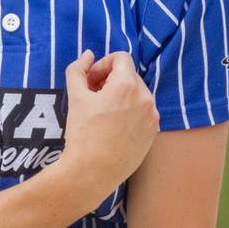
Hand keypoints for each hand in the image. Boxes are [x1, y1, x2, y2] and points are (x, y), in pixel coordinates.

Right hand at [58, 48, 158, 203]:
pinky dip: (129, 112)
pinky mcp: (153, 133)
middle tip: (92, 96)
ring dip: (120, 96)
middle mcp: (146, 99)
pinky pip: (142, 113)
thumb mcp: (75, 97)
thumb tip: (88, 55)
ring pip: (137, 94)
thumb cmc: (83, 134)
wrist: (93, 172)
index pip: (121, 58)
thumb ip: (78, 70)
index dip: (102, 64)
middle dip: (110, 80)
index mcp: (127, 86)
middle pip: (129, 76)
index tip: (91, 81)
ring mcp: (152, 117)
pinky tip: (113, 127)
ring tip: (102, 113)